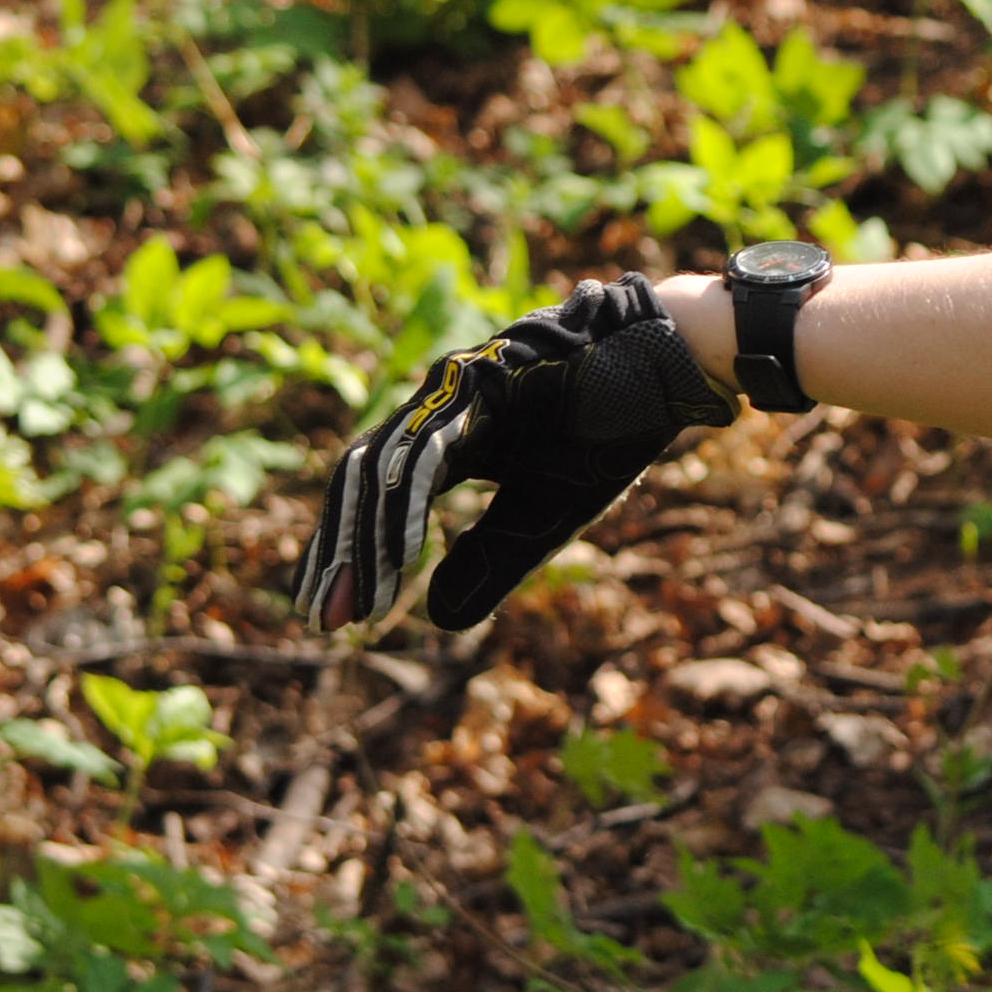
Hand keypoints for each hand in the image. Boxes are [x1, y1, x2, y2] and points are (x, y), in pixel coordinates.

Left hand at [292, 274, 740, 629]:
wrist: (665, 369)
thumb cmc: (607, 435)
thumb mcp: (543, 517)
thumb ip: (489, 561)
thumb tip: (434, 620)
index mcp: (446, 441)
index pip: (373, 500)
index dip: (350, 556)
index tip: (335, 617)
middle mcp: (434, 409)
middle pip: (358, 485)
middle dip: (340, 556)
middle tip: (325, 622)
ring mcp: (452, 390)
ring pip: (382, 471)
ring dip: (366, 541)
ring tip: (359, 603)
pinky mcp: (479, 383)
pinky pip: (430, 454)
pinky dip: (410, 506)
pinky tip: (406, 556)